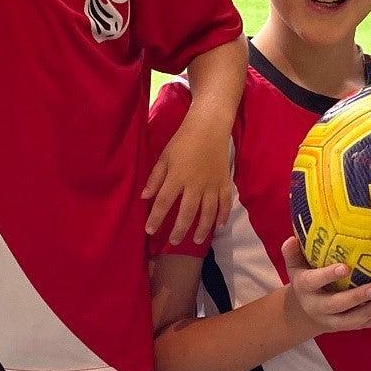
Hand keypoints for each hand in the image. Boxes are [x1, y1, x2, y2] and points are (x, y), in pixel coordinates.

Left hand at [143, 120, 232, 245]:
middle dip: (179, 230)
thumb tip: (145, 197)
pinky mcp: (225, 182)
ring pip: (208, 212)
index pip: (163, 203)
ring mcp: (212, 185)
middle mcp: (195, 184)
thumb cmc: (182, 141)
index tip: (150, 230)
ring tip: (197, 240)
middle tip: (174, 242)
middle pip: (187, 213)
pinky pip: (225, 203)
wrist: (209, 127)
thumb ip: (155, 178)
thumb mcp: (164, 157)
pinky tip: (219, 226)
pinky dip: (223, 215)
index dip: (156, 218)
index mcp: (177, 177)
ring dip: (203, 228)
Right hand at [280, 238, 370, 336]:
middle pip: (337, 304)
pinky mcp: (346, 326)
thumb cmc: (304, 280)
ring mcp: (332, 319)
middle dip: (357, 297)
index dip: (329, 275)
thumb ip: (293, 253)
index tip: (345, 267)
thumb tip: (292, 238)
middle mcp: (318, 306)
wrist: (303, 313)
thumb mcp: (294, 267)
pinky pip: (363, 326)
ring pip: (352, 320)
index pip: (314, 281)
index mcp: (306, 288)